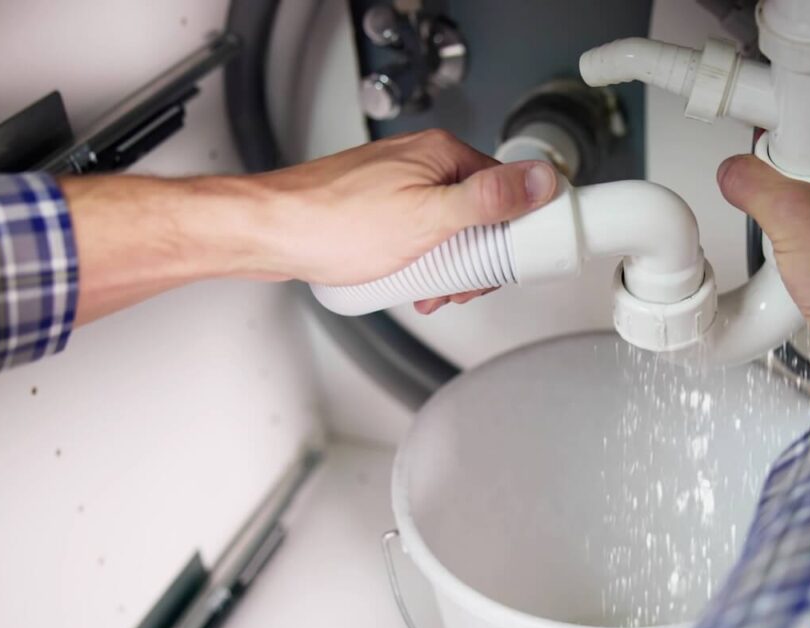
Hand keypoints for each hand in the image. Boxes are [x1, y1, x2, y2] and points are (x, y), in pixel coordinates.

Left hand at [246, 129, 557, 311]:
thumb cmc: (334, 224)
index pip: (506, 189)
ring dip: (448, 266)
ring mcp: (399, 184)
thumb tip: (540, 180)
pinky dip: (422, 262)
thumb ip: (488, 200)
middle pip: (479, 213)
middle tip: (461, 285)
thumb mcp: (428, 218)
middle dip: (476, 258)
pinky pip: (420, 235)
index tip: (508, 264)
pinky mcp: (380, 208)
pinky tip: (408, 283)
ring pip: (448, 228)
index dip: (513, 234)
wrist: (268, 234)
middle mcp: (422, 162)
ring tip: (429, 290)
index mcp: (442, 154)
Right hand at [716, 114, 809, 428]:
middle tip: (775, 183)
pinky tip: (795, 255)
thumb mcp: (789, 213)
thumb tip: (735, 173)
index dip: (804, 124)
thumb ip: (752, 182)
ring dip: (799, 212)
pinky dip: (808, 243)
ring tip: (783, 224)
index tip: (778, 133)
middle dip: (795, 173)